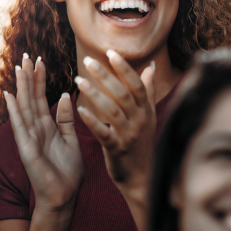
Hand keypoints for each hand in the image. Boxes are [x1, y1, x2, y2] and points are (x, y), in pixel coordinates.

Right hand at [4, 55, 83, 214]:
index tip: (40, 60)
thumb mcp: (71, 140)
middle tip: (26, 55)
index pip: (41, 97)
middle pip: (30, 98)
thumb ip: (66, 119)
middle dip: (29, 77)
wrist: (64, 198)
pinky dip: (14, 110)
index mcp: (47, 127)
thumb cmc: (67, 173)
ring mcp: (29, 138)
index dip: (40, 79)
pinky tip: (9, 95)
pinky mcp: (27, 149)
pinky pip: (20, 126)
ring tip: (19, 67)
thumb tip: (64, 95)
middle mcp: (36, 129)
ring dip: (21, 87)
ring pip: (24, 107)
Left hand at [75, 50, 155, 207]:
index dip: (124, 67)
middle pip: (123, 93)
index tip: (110, 52)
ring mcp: (130, 136)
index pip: (137, 84)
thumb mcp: (149, 117)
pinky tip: (79, 109)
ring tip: (79, 80)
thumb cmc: (142, 144)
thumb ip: (148, 91)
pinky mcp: (118, 150)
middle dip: (105, 75)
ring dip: (95, 94)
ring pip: (112, 110)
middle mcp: (141, 120)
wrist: (143, 178)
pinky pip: (104, 133)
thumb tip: (151, 66)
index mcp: (147, 111)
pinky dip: (92, 120)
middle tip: (88, 61)